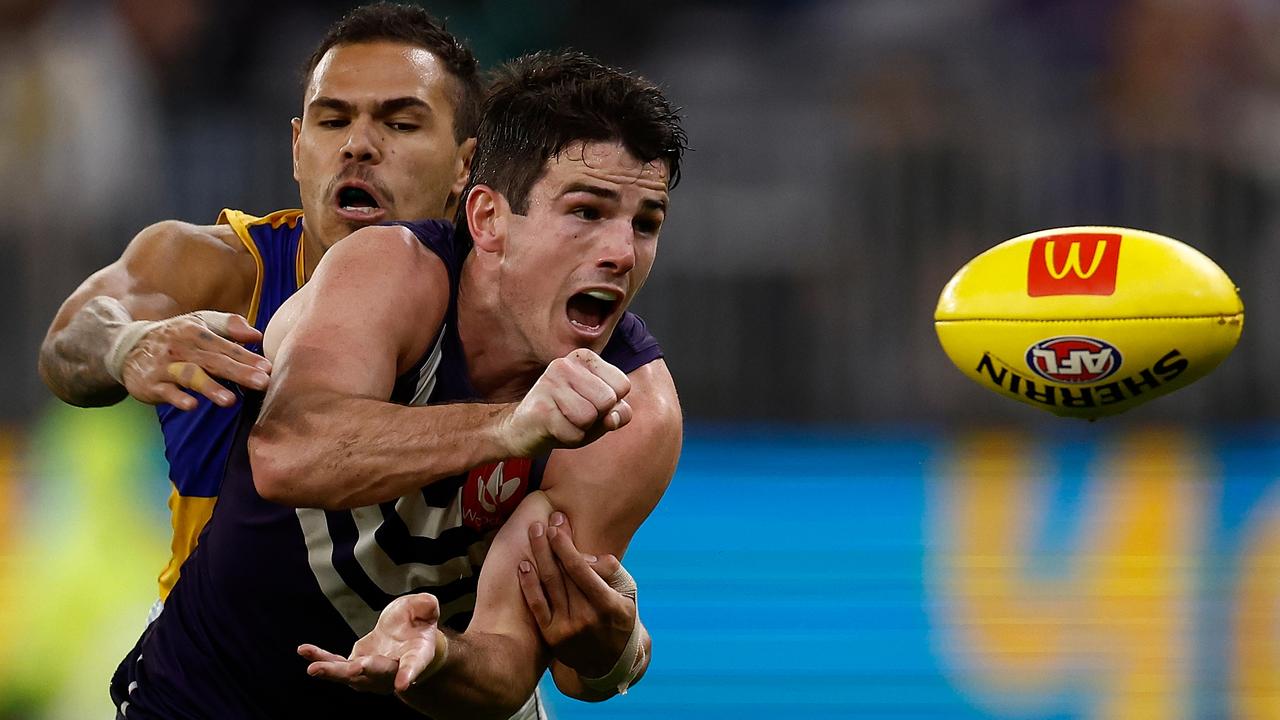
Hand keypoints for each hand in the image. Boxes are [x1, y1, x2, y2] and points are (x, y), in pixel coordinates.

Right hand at [119, 311, 270, 408]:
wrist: (128, 347)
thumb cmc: (175, 336)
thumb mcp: (199, 323)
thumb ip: (228, 326)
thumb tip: (257, 335)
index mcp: (195, 332)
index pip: (226, 346)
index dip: (247, 357)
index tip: (269, 368)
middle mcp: (180, 348)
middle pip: (213, 361)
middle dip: (239, 372)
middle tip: (263, 383)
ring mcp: (164, 367)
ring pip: (189, 376)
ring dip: (210, 387)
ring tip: (230, 400)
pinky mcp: (150, 385)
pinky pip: (165, 392)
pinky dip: (177, 398)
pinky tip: (192, 405)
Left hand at [298, 593, 444, 693]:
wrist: (406, 641)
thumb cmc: (418, 625)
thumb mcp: (425, 610)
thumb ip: (426, 606)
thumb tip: (427, 603)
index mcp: (416, 656)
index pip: (413, 666)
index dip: (408, 673)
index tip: (403, 683)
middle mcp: (392, 671)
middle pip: (377, 673)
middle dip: (363, 671)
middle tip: (352, 669)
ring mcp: (370, 673)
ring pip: (351, 675)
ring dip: (334, 672)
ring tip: (314, 668)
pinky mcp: (353, 667)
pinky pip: (336, 665)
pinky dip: (321, 659)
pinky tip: (304, 650)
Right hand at [502, 348, 632, 456]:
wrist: (521, 430)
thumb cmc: (567, 417)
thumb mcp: (601, 413)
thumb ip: (619, 412)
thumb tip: (613, 418)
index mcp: (584, 358)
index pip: (623, 385)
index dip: (611, 405)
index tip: (589, 403)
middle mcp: (565, 364)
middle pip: (608, 400)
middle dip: (596, 417)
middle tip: (574, 415)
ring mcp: (549, 383)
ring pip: (590, 417)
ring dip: (581, 429)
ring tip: (564, 421)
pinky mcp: (540, 408)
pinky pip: (574, 434)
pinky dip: (569, 439)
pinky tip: (553, 429)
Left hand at [518, 512, 636, 677]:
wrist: (609, 663)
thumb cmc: (619, 619)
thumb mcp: (627, 595)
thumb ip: (611, 571)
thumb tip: (586, 556)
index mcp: (608, 604)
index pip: (581, 569)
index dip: (566, 545)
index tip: (558, 525)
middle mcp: (586, 617)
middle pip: (562, 573)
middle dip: (551, 544)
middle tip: (542, 523)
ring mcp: (567, 628)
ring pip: (549, 585)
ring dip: (539, 556)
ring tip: (534, 533)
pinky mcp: (552, 636)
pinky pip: (537, 606)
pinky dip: (529, 584)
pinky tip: (523, 565)